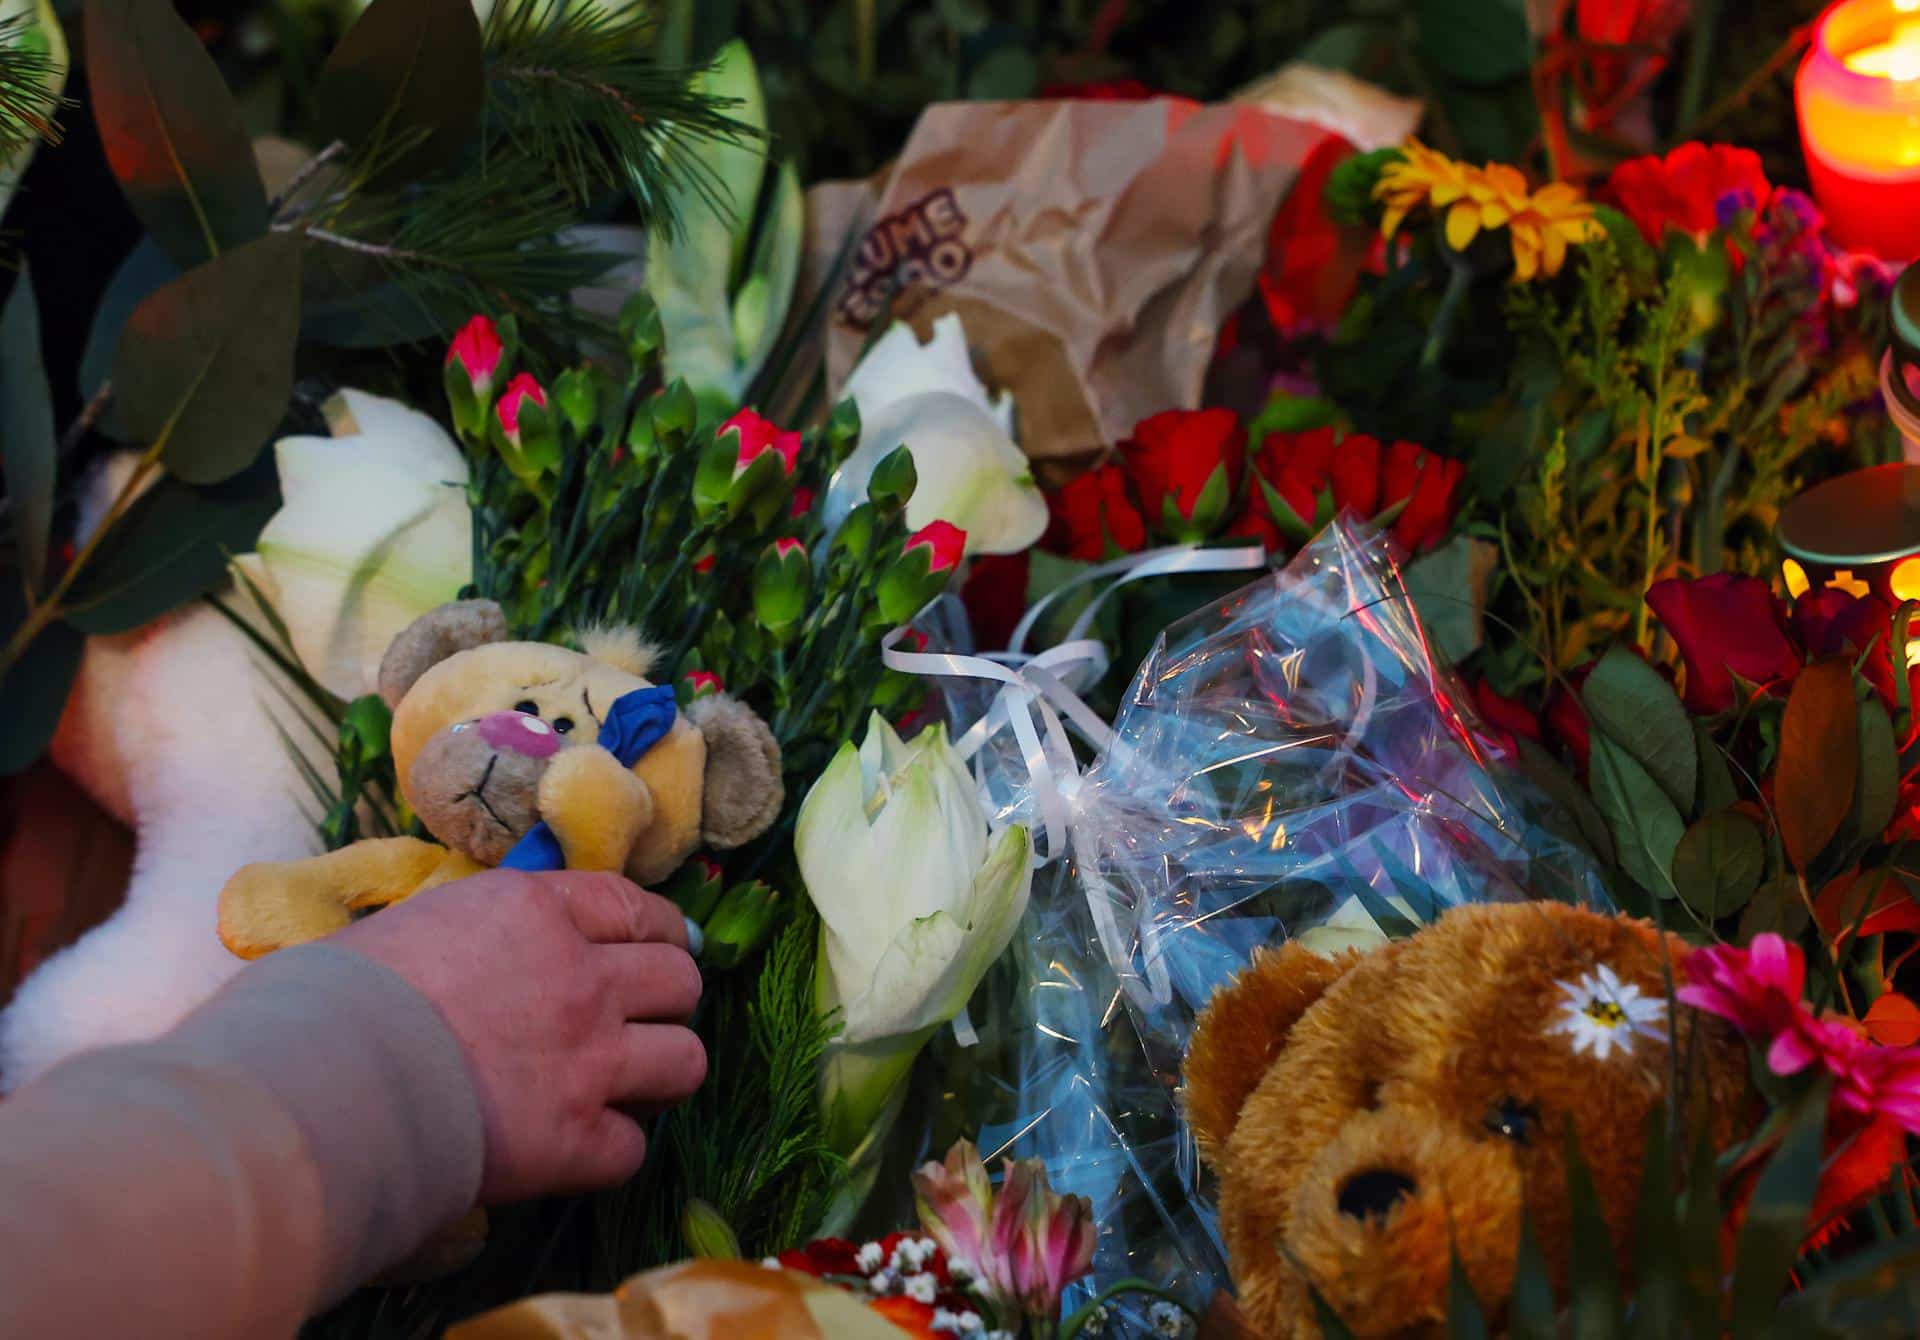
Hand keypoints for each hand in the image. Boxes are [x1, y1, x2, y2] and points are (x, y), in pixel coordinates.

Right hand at [326, 869, 704, 1201]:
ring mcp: (587, 1059)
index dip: (661, 929)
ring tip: (629, 1088)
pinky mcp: (573, 1140)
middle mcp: (580, 977)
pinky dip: (611, 1152)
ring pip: (684, 1061)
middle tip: (645, 1021)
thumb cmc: (326, 997)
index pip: (633, 907)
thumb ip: (464, 936)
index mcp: (535, 912)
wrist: (315, 1080)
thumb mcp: (407, 927)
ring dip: (661, 1074)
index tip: (670, 945)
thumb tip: (457, 954)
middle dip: (669, 1001)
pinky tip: (580, 1151)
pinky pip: (633, 1149)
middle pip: (679, 981)